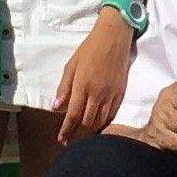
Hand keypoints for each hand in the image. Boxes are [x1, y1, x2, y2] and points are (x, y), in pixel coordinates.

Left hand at [55, 12, 135, 146]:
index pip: (72, 115)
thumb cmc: (89, 48)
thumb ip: (64, 88)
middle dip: (77, 133)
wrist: (115, 37)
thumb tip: (56, 108)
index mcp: (82, 86)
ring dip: (91, 129)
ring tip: (83, 134)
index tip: (61, 140)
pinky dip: (104, 121)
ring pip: (101, 120)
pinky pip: (112, 113)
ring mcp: (111, 94)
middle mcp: (97, 93)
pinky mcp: (121, 92)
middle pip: (87, 122)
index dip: (66, 130)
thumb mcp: (71, 65)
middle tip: (70, 139)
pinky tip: (98, 123)